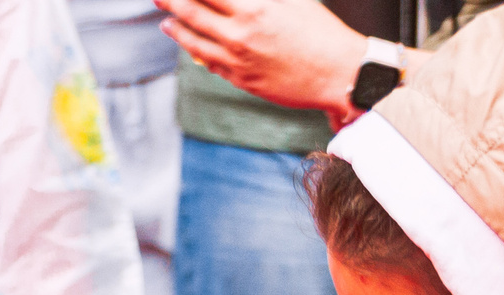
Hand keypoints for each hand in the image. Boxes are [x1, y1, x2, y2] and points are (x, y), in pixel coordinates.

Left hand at [157, 0, 372, 121]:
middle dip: (172, 0)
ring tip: (165, 18)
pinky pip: (206, 61)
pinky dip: (191, 48)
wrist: (338, 74)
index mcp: (256, 9)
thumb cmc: (322, 33)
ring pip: (193, 40)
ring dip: (175, 26)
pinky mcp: (238, 78)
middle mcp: (240, 33)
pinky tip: (185, 41)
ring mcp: (236, 58)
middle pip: (193, 11)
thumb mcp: (294, 2)